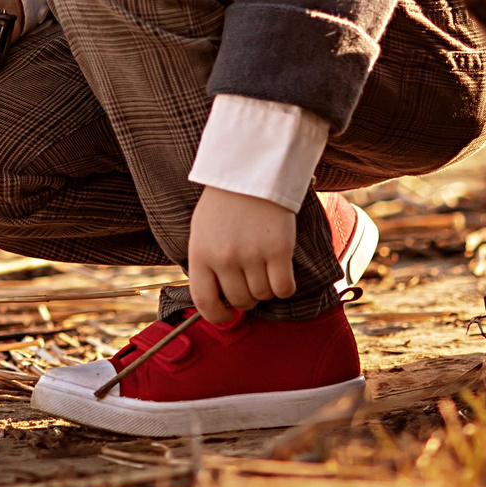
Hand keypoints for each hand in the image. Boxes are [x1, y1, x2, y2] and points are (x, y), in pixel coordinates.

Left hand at [188, 186, 298, 324]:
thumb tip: (216, 298)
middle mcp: (224, 258)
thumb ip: (205, 263)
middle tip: (250, 279)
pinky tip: (281, 271)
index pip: (204, 302)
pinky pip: (284, 289)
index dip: (217, 316)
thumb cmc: (225, 201)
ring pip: (263, 296)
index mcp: (200, 253)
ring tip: (264, 267)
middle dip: (247, 297)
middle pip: (240, 300)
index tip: (226, 315)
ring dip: (266, 288)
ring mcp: (252, 255)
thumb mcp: (201, 230)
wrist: (251, 170)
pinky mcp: (278, 251)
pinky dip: (285, 286)